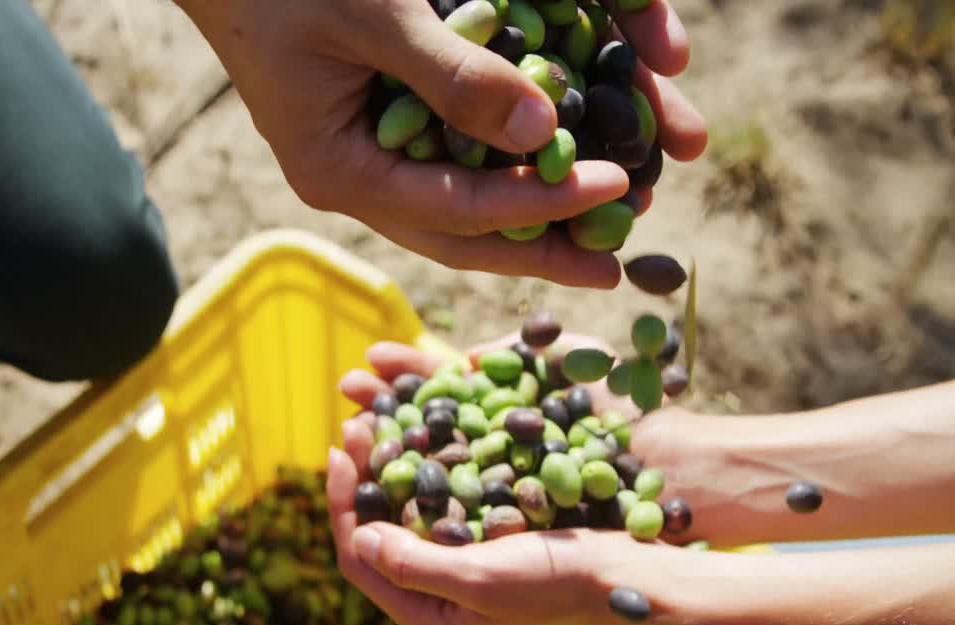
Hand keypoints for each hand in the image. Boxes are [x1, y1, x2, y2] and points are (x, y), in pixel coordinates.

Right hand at [177, 0, 706, 288]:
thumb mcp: (373, 15)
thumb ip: (453, 74)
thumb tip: (539, 130)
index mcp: (340, 172)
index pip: (459, 208)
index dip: (540, 204)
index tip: (614, 186)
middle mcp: (351, 184)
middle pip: (459, 236)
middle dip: (538, 253)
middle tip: (612, 268)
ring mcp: (360, 165)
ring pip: (454, 214)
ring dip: (522, 229)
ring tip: (590, 241)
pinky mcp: (372, 137)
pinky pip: (444, 174)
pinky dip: (496, 182)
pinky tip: (539, 183)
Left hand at [326, 338, 681, 624]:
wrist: (627, 573)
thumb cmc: (556, 582)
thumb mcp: (478, 578)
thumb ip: (411, 564)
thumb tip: (357, 537)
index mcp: (427, 615)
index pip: (358, 558)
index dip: (341, 502)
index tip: (341, 448)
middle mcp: (438, 592)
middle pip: (377, 527)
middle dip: (363, 473)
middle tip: (358, 421)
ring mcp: (461, 562)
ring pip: (406, 506)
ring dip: (391, 461)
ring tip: (380, 415)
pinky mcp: (487, 536)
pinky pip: (442, 495)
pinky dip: (429, 460)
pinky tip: (425, 426)